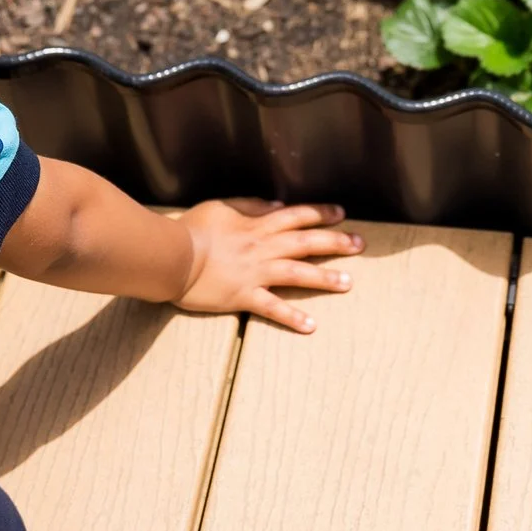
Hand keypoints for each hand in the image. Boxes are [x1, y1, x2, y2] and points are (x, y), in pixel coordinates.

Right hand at [175, 200, 360, 333]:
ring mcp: (255, 273)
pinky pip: (273, 308)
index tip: (341, 213)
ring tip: (348, 284)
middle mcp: (262, 248)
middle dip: (335, 243)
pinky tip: (311, 325)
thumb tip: (276, 205)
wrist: (171, 256)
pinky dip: (292, 317)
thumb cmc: (191, 229)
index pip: (296, 216)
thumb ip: (250, 205)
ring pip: (298, 274)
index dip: (320, 214)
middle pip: (306, 243)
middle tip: (359, 245)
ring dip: (325, 278)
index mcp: (256, 225)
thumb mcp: (220, 206)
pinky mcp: (243, 296)